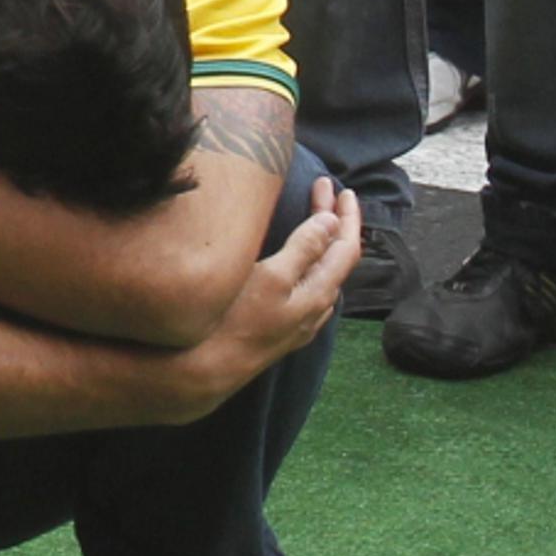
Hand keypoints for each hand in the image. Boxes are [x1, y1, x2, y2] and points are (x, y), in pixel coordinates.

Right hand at [204, 177, 361, 396]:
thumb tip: (332, 222)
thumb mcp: (272, 277)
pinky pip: (309, 289)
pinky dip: (310, 264)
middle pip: (338, 259)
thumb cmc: (235, 319)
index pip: (346, 246)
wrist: (208, 368)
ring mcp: (300, 321)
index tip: (340, 188)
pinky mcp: (282, 329)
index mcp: (319, 291)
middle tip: (325, 191)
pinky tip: (300, 265)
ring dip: (323, 243)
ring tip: (317, 220)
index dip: (346, 215)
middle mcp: (317, 308)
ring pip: (323, 275)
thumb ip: (304, 248)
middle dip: (335, 222)